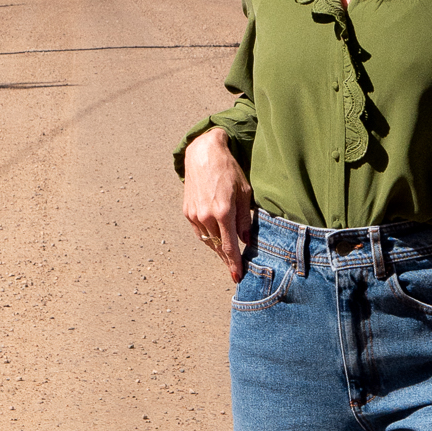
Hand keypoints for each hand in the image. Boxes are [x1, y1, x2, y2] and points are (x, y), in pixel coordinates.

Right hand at [183, 128, 253, 281]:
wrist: (203, 153)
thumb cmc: (228, 170)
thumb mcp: (244, 192)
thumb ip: (244, 219)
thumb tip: (245, 239)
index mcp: (222, 211)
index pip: (229, 246)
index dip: (234, 263)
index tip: (237, 277)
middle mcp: (206, 216)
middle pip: (217, 247)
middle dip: (227, 260)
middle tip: (235, 272)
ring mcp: (194, 214)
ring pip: (207, 241)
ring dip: (218, 251)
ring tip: (228, 259)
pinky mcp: (187, 211)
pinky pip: (199, 232)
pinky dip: (208, 239)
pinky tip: (216, 242)